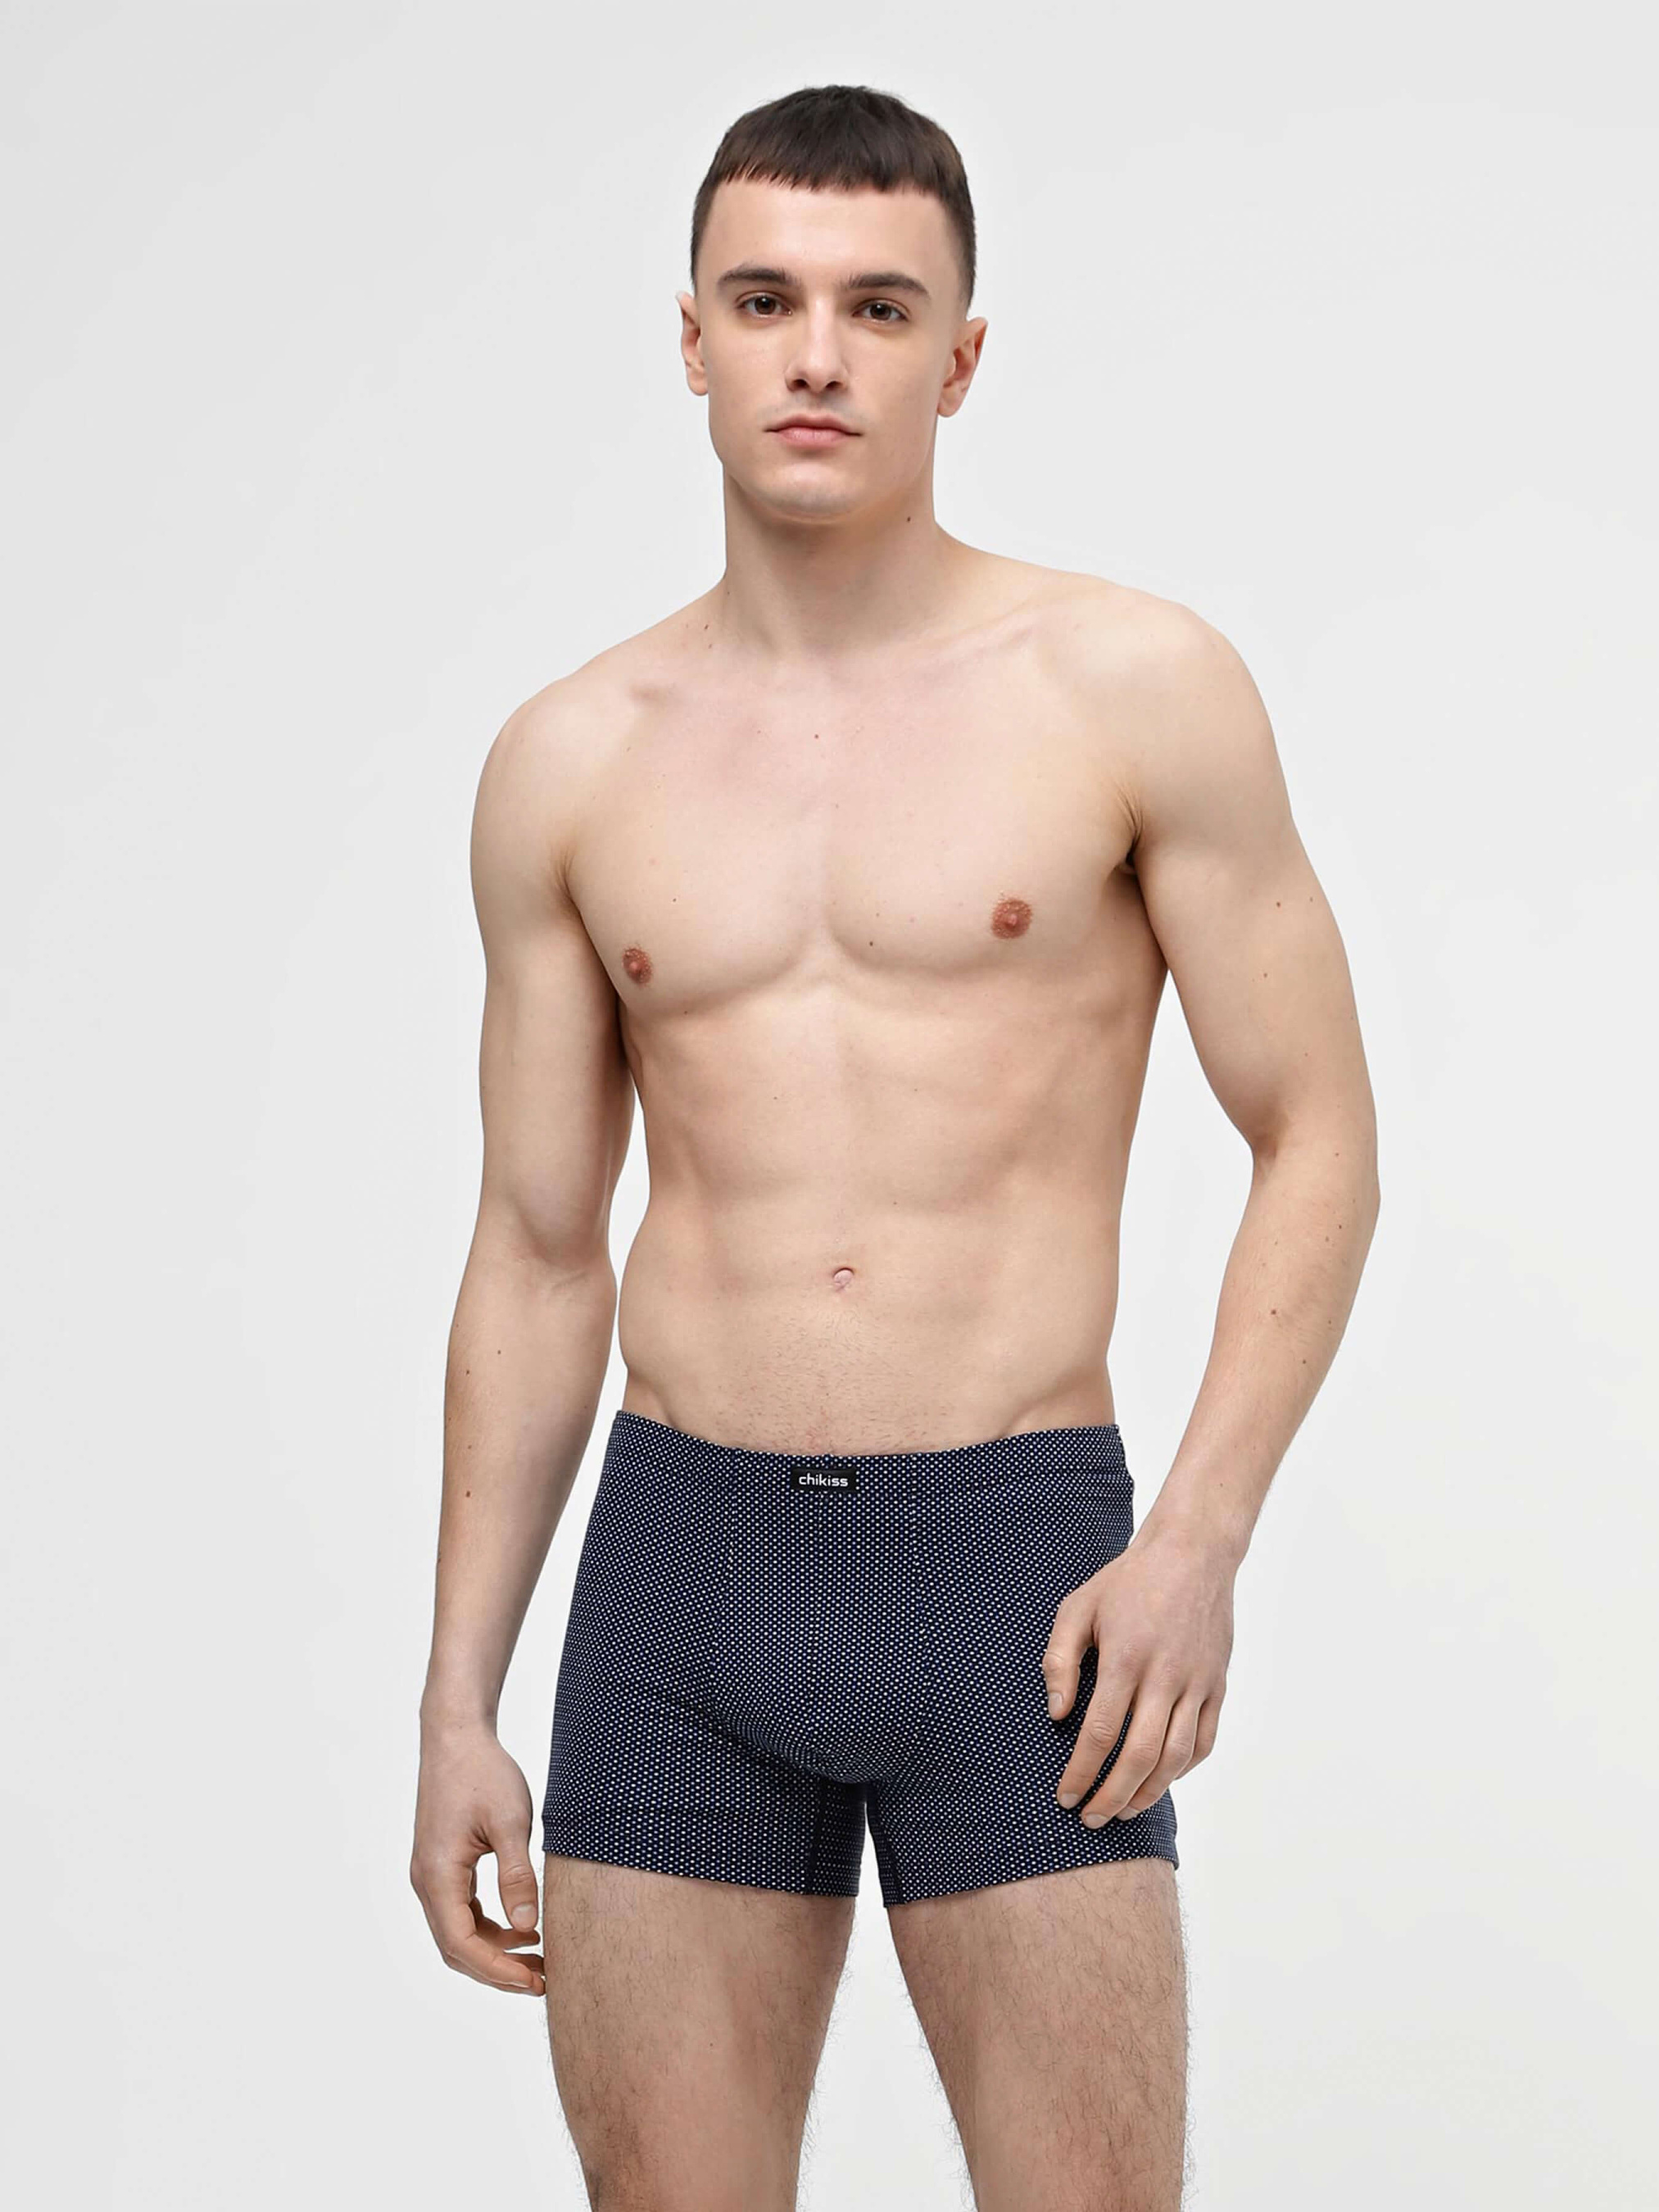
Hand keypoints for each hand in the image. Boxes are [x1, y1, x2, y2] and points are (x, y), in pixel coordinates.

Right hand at [410, 1719, 545, 1995]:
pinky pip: (461, 1912)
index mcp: (438, 1875)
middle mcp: (426, 1881)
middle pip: (456, 1948)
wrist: (456, 1737)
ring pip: (458, 1933)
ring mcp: (431, 1875)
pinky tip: (522, 1928)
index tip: (536, 1980)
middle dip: (497, 1970)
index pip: (462, 1944)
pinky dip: (488, 1929)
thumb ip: (517, 1877)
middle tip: (543, 1980)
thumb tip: (528, 1929)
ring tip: (539, 1959)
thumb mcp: (510, 1822)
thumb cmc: (483, 1773)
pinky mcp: (442, 1865)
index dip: (498, 1971)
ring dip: (494, 1952)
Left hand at [1045, 1518, 1234, 1824]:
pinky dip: (1183, 1769)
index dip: (1080, 1772)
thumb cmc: (1127, 1581)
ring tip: (1124, 1810)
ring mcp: (1197, 1682)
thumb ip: (1059, 1661)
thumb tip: (1055, 1714)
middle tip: (1091, 1818)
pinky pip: (1205, 1740)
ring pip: (1176, 1756)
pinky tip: (1160, 1779)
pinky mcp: (1217, 1684)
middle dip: (1112, 1796)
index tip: (1064, 1795)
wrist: (1192, 1553)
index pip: (1100, 1733)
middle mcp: (1165, 1675)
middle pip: (1140, 1756)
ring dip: (1149, 1792)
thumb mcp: (1078, 1607)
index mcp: (1125, 1656)